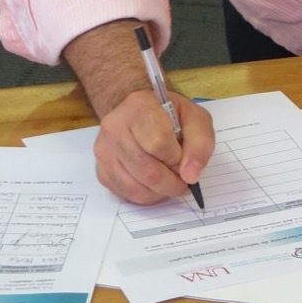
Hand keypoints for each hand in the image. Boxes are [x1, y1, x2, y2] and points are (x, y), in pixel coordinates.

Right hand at [93, 88, 214, 203]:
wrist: (140, 113)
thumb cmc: (169, 115)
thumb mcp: (195, 118)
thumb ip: (200, 143)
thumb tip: (191, 176)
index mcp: (139, 106)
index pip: (158, 142)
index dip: (176, 157)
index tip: (183, 157)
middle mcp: (115, 127)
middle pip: (148, 171)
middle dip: (173, 182)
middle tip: (183, 179)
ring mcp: (104, 151)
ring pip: (137, 189)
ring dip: (161, 192)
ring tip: (170, 180)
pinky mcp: (101, 171)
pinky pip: (127, 195)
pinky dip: (147, 196)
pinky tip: (154, 183)